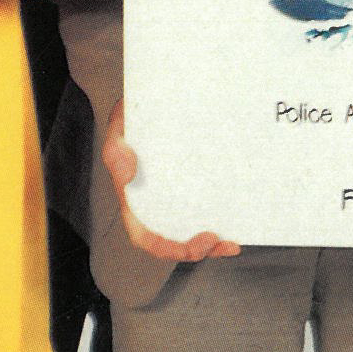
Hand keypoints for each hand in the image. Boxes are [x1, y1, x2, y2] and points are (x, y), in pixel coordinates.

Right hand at [102, 101, 239, 261]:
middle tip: (220, 243)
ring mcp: (176, 198)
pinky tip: (236, 221)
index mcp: (134, 200)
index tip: (190, 246)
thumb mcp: (120, 128)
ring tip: (232, 244)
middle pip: (173, 241)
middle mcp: (155, 204)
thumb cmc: (135, 118)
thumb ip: (116, 150)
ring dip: (212, 245)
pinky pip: (207, 210)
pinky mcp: (195, 186)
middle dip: (196, 250)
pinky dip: (221, 221)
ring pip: (191, 231)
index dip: (166, 248)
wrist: (157, 101)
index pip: (144, 236)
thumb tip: (128, 172)